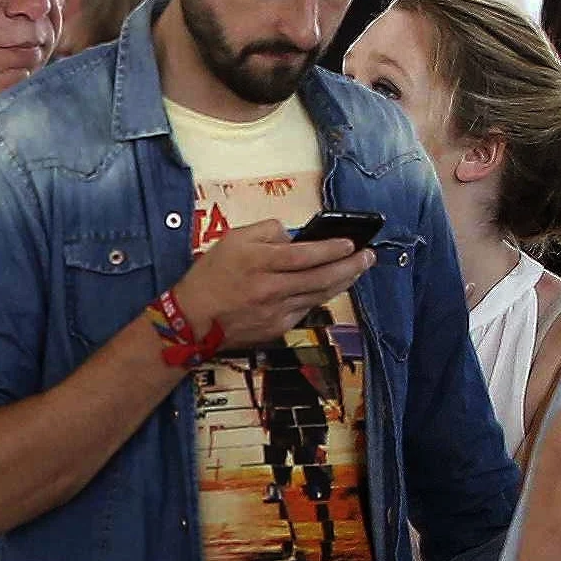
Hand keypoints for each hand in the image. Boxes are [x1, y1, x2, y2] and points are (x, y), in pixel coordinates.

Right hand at [164, 222, 376, 354]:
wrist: (191, 320)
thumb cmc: (210, 276)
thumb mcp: (233, 239)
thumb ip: (268, 232)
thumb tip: (295, 237)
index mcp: (260, 262)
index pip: (306, 255)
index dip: (333, 250)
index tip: (351, 243)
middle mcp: (271, 288)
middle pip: (321, 277)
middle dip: (351, 266)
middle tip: (369, 257)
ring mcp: (276, 312)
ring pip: (319, 296)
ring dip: (343, 282)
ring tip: (358, 269)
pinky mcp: (277, 328)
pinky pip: (305, 310)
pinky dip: (320, 297)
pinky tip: (330, 288)